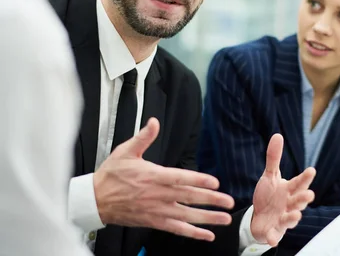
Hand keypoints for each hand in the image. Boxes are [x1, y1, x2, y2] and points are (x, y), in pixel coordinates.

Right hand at [93, 117, 234, 240]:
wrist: (94, 200)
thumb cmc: (111, 175)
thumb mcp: (125, 151)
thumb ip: (143, 137)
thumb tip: (154, 122)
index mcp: (153, 176)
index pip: (180, 178)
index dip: (198, 180)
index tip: (215, 182)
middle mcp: (158, 194)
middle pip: (188, 198)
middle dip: (211, 200)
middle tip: (228, 202)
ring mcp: (156, 210)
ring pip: (186, 215)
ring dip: (207, 218)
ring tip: (225, 219)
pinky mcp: (153, 221)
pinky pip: (176, 229)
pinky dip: (192, 233)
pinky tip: (207, 235)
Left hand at [250, 134, 315, 245]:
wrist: (259, 217)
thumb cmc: (269, 195)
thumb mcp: (269, 176)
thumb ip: (273, 158)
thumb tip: (277, 135)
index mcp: (289, 190)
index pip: (298, 183)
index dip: (305, 178)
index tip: (311, 170)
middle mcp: (289, 204)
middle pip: (298, 201)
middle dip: (303, 198)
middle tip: (309, 194)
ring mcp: (282, 218)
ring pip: (290, 218)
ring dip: (293, 217)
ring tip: (295, 214)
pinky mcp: (273, 231)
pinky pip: (274, 235)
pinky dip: (273, 237)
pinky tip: (272, 239)